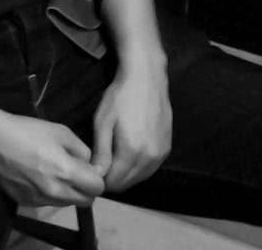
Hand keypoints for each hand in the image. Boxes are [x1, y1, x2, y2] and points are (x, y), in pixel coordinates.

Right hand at [0, 109, 105, 206]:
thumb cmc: (26, 130)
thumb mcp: (59, 130)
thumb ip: (80, 149)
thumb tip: (89, 163)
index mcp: (65, 171)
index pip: (97, 188)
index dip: (96, 176)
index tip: (88, 166)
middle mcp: (55, 192)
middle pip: (85, 201)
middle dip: (86, 187)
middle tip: (75, 169)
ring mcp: (39, 200)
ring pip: (67, 203)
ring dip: (69, 191)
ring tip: (53, 169)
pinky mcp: (26, 203)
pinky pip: (48, 202)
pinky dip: (51, 192)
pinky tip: (37, 174)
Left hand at [91, 57, 171, 192]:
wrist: (146, 78)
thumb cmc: (120, 97)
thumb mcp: (103, 121)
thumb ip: (101, 152)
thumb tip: (96, 176)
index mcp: (131, 151)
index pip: (114, 182)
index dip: (101, 178)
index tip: (94, 167)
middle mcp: (150, 157)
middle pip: (128, 183)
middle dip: (113, 178)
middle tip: (102, 161)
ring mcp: (161, 154)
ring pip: (140, 177)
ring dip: (126, 174)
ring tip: (115, 155)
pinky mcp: (167, 148)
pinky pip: (150, 168)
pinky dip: (139, 166)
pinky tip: (130, 151)